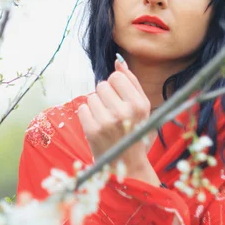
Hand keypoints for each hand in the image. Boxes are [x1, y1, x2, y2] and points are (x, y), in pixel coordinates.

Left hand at [77, 55, 151, 169]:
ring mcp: (107, 122)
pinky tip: (97, 125)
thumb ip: (131, 82)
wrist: (126, 164)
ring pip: (91, 97)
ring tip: (105, 119)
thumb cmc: (134, 131)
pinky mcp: (92, 130)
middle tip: (112, 111)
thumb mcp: (142, 107)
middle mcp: (124, 112)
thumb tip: (118, 61)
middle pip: (102, 85)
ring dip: (96, 106)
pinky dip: (87, 115)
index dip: (116, 86)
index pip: (116, 77)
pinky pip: (82, 108)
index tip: (120, 99)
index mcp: (139, 104)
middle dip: (105, 96)